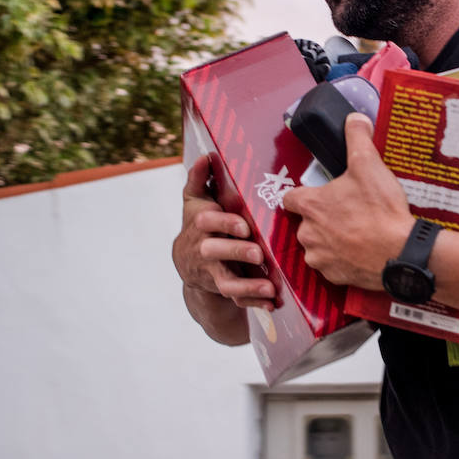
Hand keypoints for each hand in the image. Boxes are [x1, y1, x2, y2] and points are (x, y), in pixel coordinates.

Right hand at [172, 154, 276, 309]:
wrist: (187, 262)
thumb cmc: (199, 224)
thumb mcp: (196, 200)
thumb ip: (200, 179)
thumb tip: (206, 155)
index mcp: (201, 225)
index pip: (208, 223)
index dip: (224, 224)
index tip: (243, 225)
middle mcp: (204, 249)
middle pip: (215, 252)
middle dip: (236, 252)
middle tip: (258, 253)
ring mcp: (212, 271)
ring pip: (226, 281)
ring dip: (248, 285)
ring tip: (269, 287)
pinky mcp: (221, 288)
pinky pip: (236, 298)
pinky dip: (253, 302)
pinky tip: (271, 302)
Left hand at [282, 114, 413, 288]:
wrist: (401, 253)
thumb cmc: (381, 211)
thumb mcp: (369, 165)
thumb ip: (357, 137)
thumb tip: (354, 119)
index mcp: (310, 205)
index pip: (290, 198)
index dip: (304, 194)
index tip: (319, 194)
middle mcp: (308, 233)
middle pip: (306, 222)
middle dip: (323, 218)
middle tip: (348, 212)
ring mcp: (320, 257)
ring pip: (318, 246)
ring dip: (331, 240)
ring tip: (357, 232)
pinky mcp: (334, 276)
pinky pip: (332, 266)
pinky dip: (343, 260)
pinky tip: (361, 250)